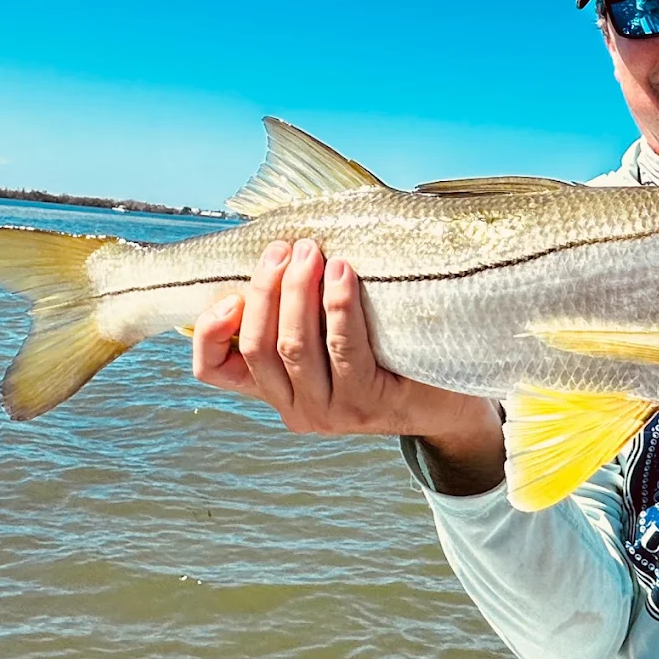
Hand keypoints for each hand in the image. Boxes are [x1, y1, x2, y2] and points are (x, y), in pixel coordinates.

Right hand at [191, 239, 502, 473]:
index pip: (215, 370)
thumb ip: (299, 314)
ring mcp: (332, 412)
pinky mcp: (368, 404)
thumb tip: (274, 246)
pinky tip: (343, 273)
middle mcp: (298, 410)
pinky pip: (343, 348)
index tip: (227, 292)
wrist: (451, 404)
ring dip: (297, 291)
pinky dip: (338, 306)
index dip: (207, 331)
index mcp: (278, 393)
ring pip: (294, 347)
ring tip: (308, 251)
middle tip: (281, 247)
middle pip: (257, 346)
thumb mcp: (332, 343)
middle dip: (264, 289)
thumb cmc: (387, 356)